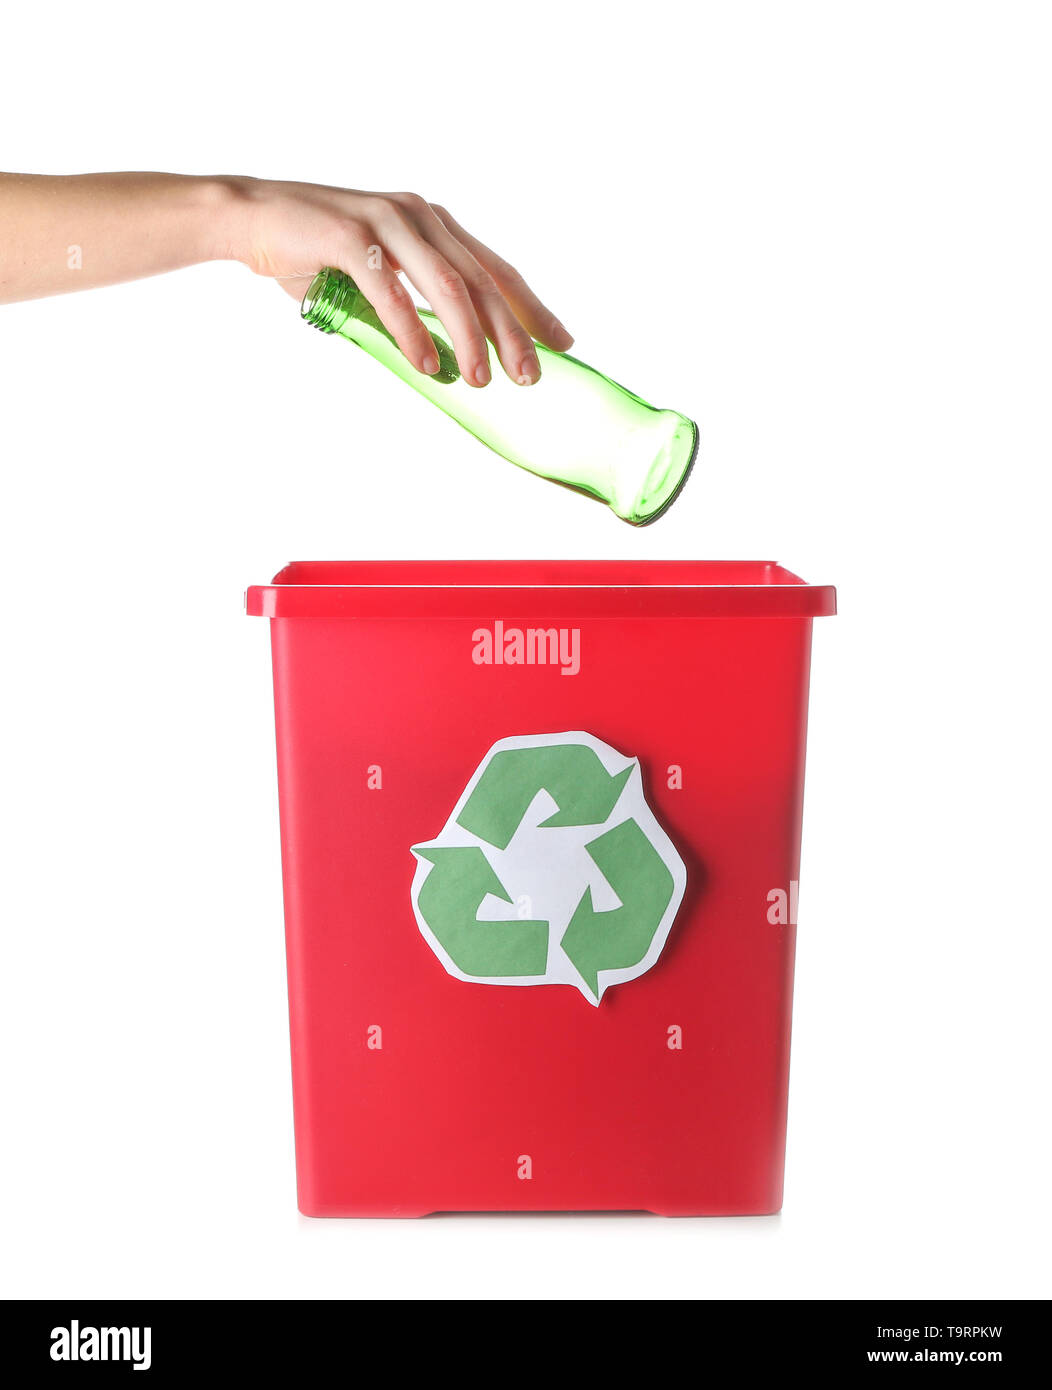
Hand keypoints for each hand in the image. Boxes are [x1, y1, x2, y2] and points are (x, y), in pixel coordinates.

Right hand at [228, 178, 573, 385]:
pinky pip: (391, 289)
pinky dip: (412, 330)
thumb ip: (414, 307)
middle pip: (482, 280)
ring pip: (446, 283)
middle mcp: (419, 216)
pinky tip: (428, 363)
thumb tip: (449, 360)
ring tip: (481, 379)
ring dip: (468, 336)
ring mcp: (385, 220)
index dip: (532, 308)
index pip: (496, 270)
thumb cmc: (316, 253)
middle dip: (511, 332)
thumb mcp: (378, 279)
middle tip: (529, 377)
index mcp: (434, 226)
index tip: (563, 344)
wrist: (252, 218)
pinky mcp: (349, 234)